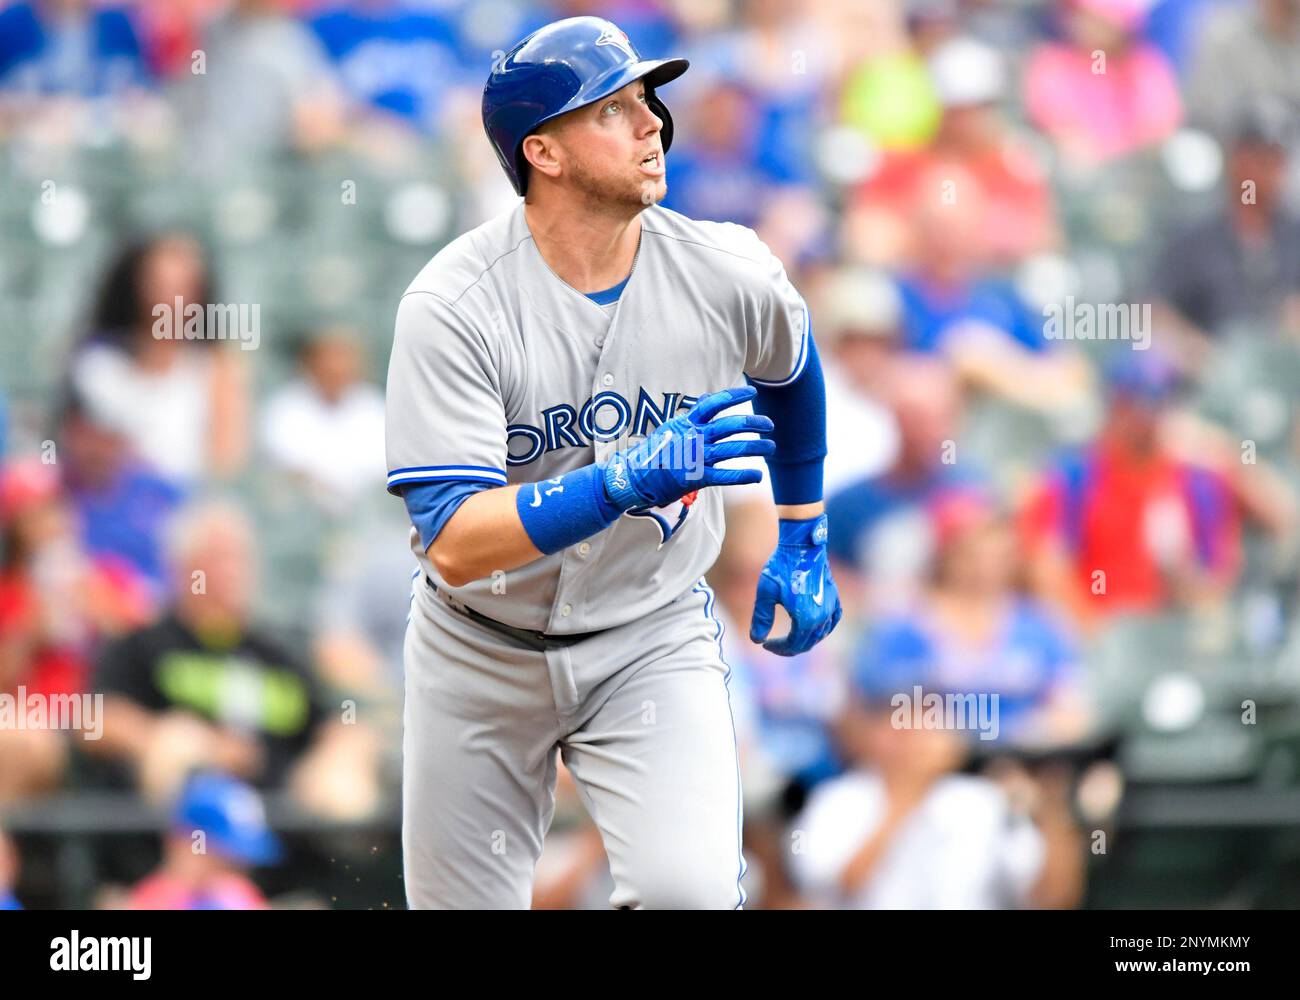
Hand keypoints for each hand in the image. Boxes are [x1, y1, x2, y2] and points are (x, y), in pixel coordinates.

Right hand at [601, 385, 773, 510]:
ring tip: (771, 447)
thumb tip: (707, 398)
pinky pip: (725, 475)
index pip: (714, 402)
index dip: (735, 395)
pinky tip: (757, 476)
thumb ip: (692, 415)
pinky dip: (744, 475)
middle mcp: (694, 437)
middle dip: (753, 423)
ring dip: (756, 447)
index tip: (752, 391)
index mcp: (687, 422)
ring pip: (733, 448)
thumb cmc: (655, 452)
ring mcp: (696, 457)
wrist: (635, 476)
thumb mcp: (671, 427)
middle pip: (730, 425)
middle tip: (769, 425)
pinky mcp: (696, 478)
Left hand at [749, 513, 841, 655]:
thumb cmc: (782, 566)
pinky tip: (812, 628)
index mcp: (805, 618)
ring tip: (788, 637)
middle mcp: (822, 617)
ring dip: (804, 639)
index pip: (793, 645)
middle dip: (789, 647)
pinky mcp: (835, 598)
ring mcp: (831, 607)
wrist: (802, 545)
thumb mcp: (766, 593)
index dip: (778, 648)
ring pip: (819, 635)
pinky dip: (822, 629)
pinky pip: (832, 621)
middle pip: (806, 643)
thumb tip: (757, 640)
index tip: (764, 643)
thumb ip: (761, 618)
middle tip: (773, 644)